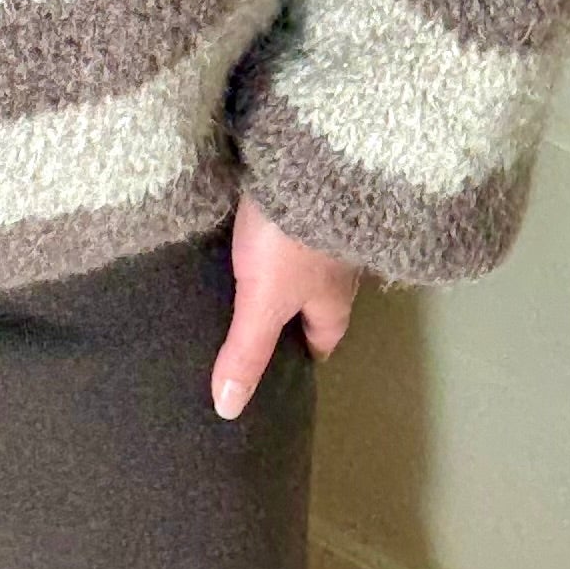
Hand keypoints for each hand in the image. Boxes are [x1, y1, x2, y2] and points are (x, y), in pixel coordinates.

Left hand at [210, 193, 363, 418]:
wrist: (309, 158)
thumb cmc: (289, 240)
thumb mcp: (263, 301)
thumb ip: (247, 350)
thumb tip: (229, 410)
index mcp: (335, 299)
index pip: (325, 338)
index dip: (305, 353)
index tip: (284, 362)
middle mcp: (340, 266)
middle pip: (317, 298)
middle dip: (294, 308)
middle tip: (260, 318)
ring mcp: (328, 224)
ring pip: (306, 258)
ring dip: (286, 266)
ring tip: (250, 275)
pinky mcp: (310, 190)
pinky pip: (296, 220)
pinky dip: (278, 229)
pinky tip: (255, 226)